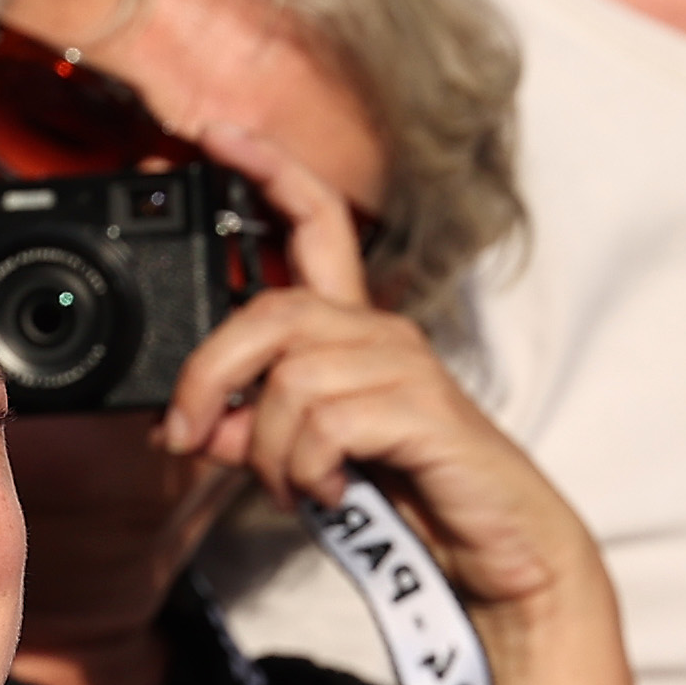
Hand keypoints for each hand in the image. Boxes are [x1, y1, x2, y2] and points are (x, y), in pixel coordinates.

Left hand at [153, 117, 602, 618]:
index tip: (215, 134)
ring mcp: (405, 367)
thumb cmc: (414, 497)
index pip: (317, 222)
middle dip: (208, 376)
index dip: (268, 171)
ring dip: (268, 451)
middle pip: (270, 313)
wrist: (500, 550)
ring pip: (290, 380)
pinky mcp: (422, 409)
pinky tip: (328, 491)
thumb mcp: (311, 458)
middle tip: (185, 437)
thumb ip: (253, 432)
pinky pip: (324, 424)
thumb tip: (190, 425)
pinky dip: (305, 469)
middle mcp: (381, 334)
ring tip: (294, 487)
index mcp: (357, 331)